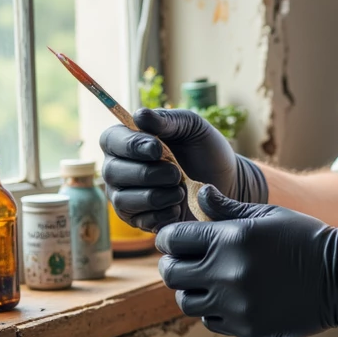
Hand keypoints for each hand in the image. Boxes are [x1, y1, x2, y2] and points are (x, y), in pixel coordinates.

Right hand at [100, 108, 266, 231]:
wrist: (227, 181)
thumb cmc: (205, 149)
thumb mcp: (191, 126)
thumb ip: (166, 119)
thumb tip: (138, 115)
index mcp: (127, 141)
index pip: (110, 140)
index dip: (129, 145)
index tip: (156, 148)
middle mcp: (119, 169)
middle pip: (112, 172)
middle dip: (148, 173)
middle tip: (176, 172)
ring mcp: (126, 197)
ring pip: (124, 200)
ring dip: (156, 194)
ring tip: (181, 188)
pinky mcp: (140, 221)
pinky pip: (140, 220)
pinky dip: (163, 213)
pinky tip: (179, 206)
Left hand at [156, 188, 337, 336]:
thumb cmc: (305, 238)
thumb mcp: (267, 215)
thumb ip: (228, 208)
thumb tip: (200, 195)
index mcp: (230, 238)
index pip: (173, 239)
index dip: (169, 238)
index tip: (178, 239)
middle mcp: (227, 272)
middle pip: (172, 273)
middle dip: (174, 264)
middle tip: (186, 261)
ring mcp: (236, 304)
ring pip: (186, 302)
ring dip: (192, 290)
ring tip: (208, 281)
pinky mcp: (246, 327)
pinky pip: (210, 321)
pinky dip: (213, 310)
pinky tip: (230, 298)